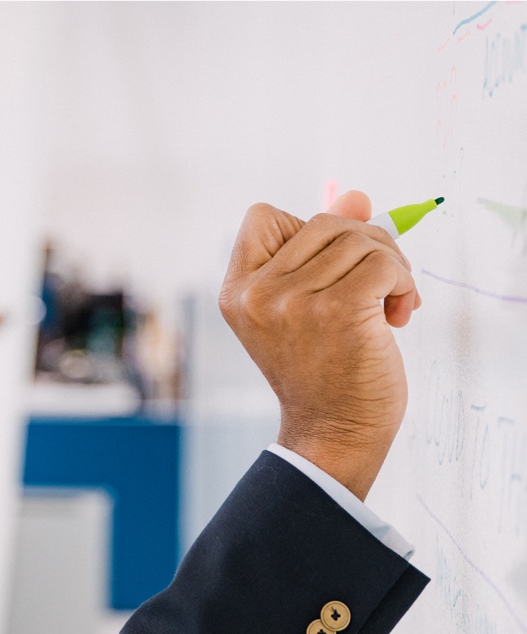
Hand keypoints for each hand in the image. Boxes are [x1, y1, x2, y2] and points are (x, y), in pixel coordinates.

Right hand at [218, 191, 421, 499]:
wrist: (335, 431)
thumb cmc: (323, 371)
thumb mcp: (308, 304)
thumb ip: (324, 249)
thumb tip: (356, 195)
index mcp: (237, 291)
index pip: (262, 217)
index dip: (303, 231)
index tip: (324, 270)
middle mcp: (257, 294)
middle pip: (323, 222)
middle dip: (362, 244)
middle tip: (376, 286)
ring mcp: (293, 302)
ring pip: (359, 239)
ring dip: (390, 266)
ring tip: (388, 305)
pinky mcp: (337, 311)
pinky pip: (383, 264)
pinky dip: (403, 283)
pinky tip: (398, 315)